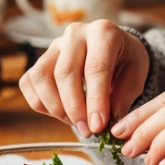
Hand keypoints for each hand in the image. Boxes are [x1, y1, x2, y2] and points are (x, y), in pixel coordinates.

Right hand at [18, 20, 149, 135]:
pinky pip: (29, 83)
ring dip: (55, 107)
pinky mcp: (40, 59)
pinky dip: (41, 104)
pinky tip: (62, 113)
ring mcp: (53, 45)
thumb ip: (120, 100)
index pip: (95, 68)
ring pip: (41, 77)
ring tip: (76, 122)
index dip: (95, 101)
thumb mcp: (135, 79)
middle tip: (87, 131)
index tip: (97, 127)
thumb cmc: (126, 63)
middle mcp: (75, 34)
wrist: (115, 50)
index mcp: (103, 32)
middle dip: (74, 108)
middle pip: (64, 73)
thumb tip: (103, 126)